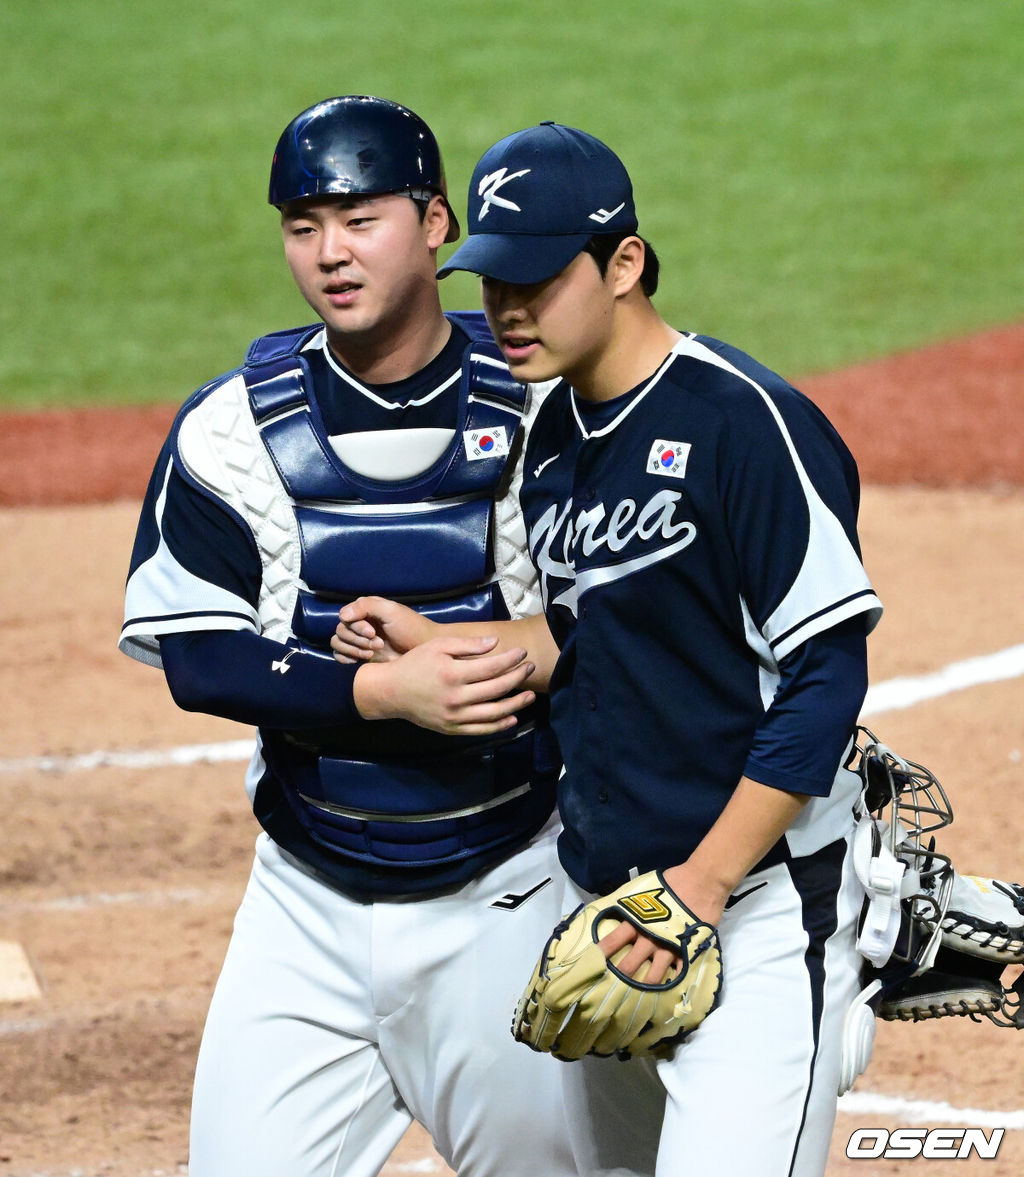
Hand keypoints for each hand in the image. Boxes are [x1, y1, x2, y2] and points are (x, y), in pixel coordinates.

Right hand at [332, 596, 434, 663]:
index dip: (356, 627)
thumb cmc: (411, 628)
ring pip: (338, 643)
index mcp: (366, 610)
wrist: (423, 650)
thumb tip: (342, 615)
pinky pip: (339, 655)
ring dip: (353, 649)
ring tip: (372, 653)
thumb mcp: (391, 611)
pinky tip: (360, 660)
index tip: (373, 632)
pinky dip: (345, 658)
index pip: (346, 617)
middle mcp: (360, 624)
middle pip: (341, 631)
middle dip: (358, 640)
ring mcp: (360, 640)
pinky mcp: (360, 655)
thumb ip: (366, 607)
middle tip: (379, 644)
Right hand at [353, 632, 535, 734]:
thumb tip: (495, 643)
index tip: (523, 652)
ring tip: (530, 695)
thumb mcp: (438, 646)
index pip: (492, 667)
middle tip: (529, 667)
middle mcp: (456, 697)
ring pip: (493, 713)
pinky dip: (499, 726)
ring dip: (516, 704)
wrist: (391, 692)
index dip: (511, 659)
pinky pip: (481, 730)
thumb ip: (467, 644)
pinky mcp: (452, 728)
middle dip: (517, 677)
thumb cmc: (415, 664)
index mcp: (453, 673)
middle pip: (497, 689)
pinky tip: (512, 718)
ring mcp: (455, 716)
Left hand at [596, 862, 726, 984]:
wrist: (701, 882)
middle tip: (612, 987)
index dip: (601, 953)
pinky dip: (672, 980)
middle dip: (620, 977)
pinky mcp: (686, 952)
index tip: (591, 963)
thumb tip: (613, 907)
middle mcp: (650, 939)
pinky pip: (678, 973)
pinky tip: (666, 988)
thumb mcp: (643, 889)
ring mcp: (668, 948)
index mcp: (637, 922)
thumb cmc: (671, 883)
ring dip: (644, 985)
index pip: (613, 940)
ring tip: (638, 994)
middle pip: (630, 965)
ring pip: (653, 976)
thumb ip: (631, 903)